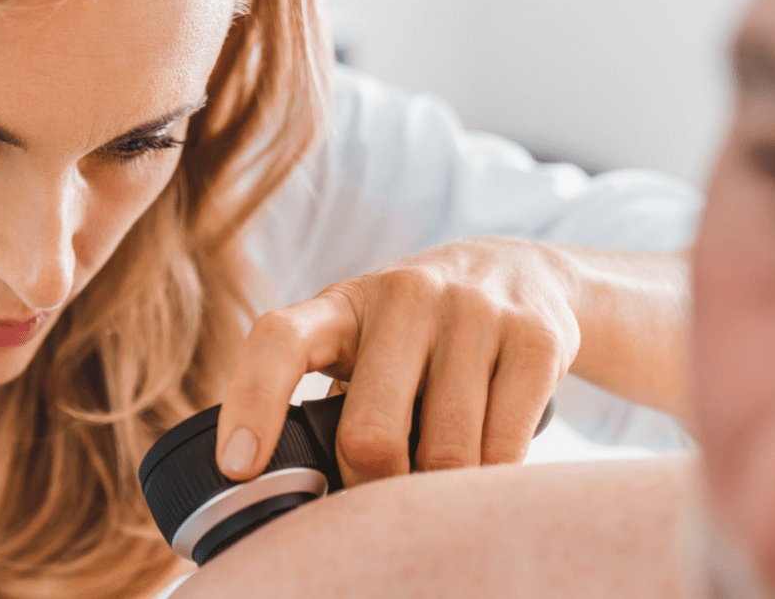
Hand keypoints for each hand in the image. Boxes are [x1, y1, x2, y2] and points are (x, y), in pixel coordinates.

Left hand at [215, 237, 582, 485]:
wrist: (519, 274)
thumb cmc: (415, 335)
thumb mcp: (361, 345)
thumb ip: (325, 402)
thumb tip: (294, 494)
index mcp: (341, 306)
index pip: (278, 342)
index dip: (252, 403)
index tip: (239, 467)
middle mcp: (404, 297)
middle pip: (370, 433)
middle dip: (371, 487)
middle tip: (377, 501)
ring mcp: (473, 313)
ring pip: (445, 453)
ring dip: (436, 490)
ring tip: (434, 480)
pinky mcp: (535, 341)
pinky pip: (504, 450)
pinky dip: (488, 479)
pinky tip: (482, 467)